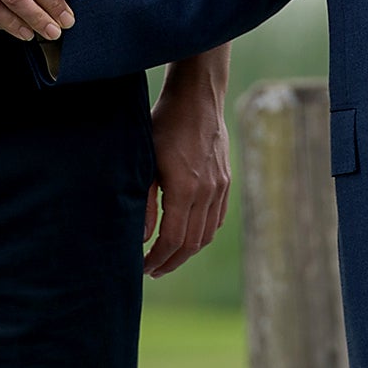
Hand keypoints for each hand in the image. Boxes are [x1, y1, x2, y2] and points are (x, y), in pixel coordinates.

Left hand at [143, 50, 231, 277]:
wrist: (197, 98)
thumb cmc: (164, 125)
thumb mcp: (145, 161)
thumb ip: (144, 202)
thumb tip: (143, 238)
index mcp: (184, 189)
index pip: (172, 240)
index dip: (157, 259)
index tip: (142, 267)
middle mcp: (206, 192)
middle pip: (191, 244)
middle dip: (171, 262)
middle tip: (153, 270)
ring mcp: (220, 187)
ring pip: (206, 234)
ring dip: (187, 251)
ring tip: (168, 256)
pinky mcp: (226, 180)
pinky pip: (217, 218)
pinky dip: (203, 233)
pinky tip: (188, 234)